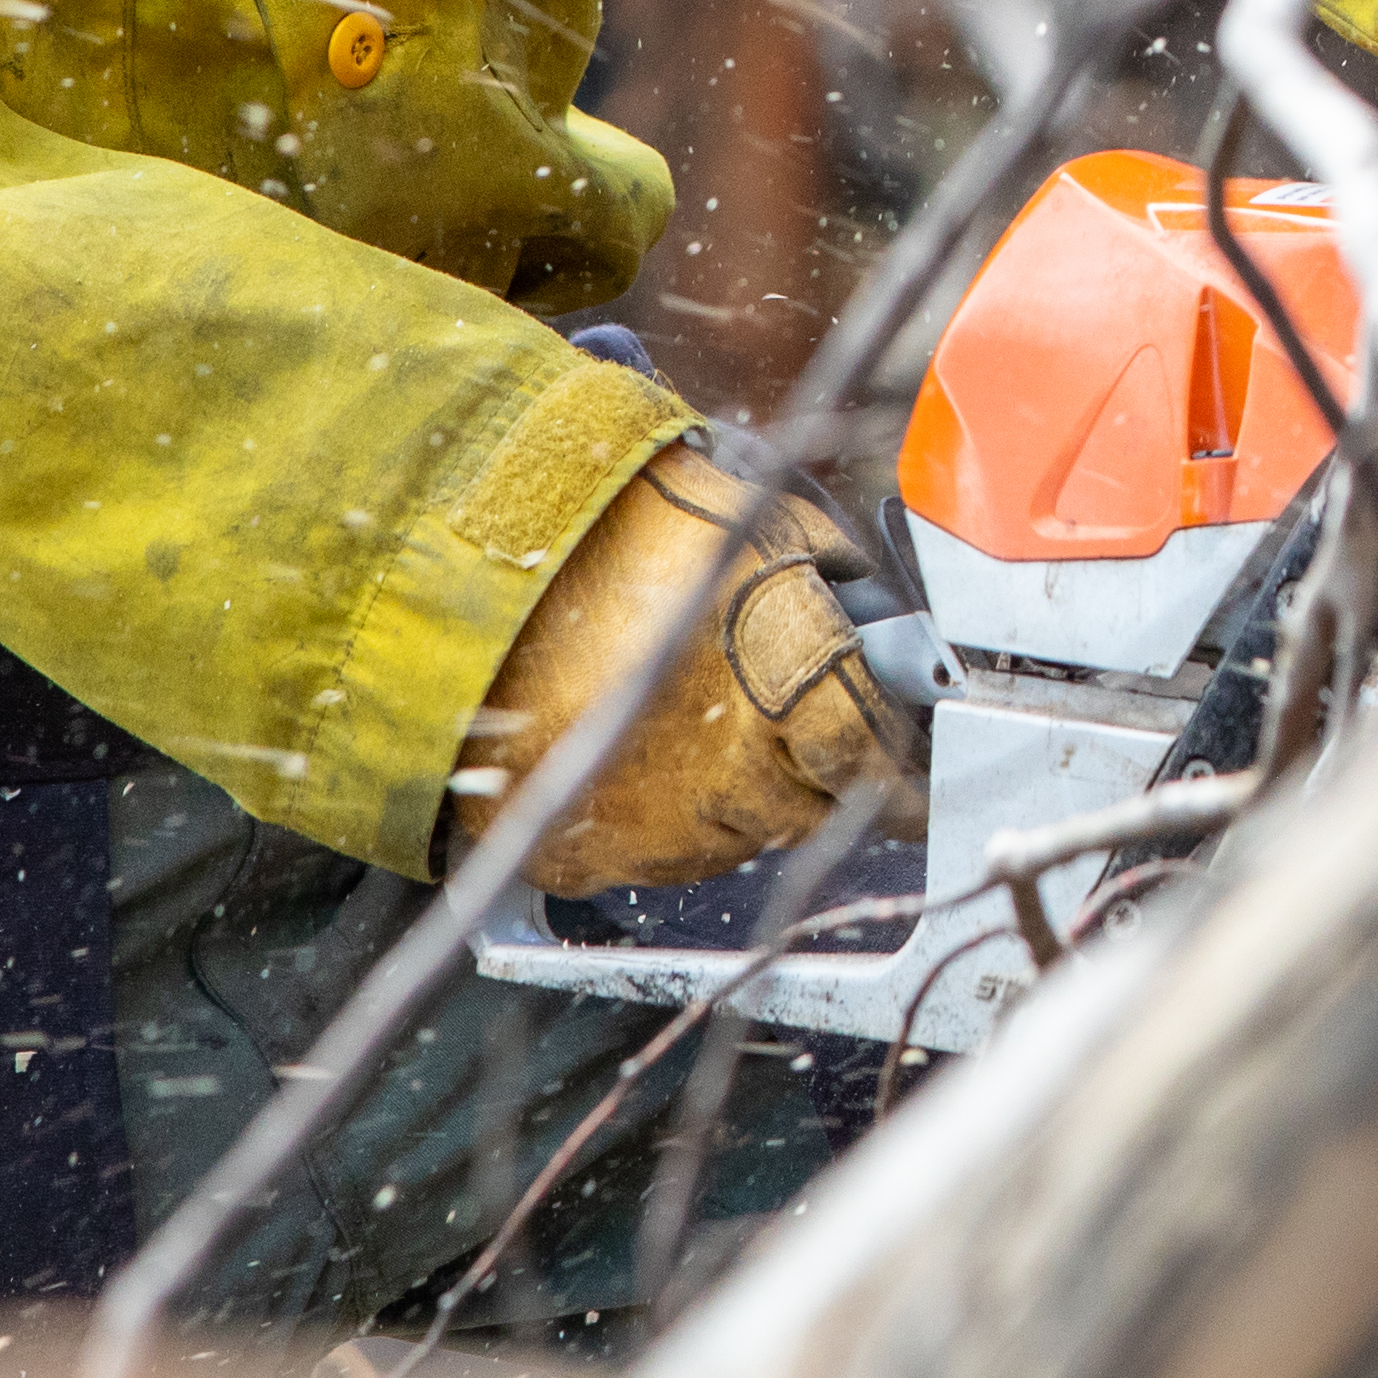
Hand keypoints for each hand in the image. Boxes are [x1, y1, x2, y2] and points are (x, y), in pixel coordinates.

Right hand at [474, 436, 921, 891]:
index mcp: (783, 682)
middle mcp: (731, 767)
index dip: (898, 774)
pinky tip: (629, 756)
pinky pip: (651, 860)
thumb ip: (828, 575)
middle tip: (784, 731)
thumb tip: (873, 612)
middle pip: (809, 808)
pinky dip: (653, 820)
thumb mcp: (753, 517)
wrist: (466, 568)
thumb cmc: (610, 528)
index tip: (911, 784)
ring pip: (734, 839)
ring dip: (734, 798)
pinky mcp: (584, 856)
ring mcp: (655, 823)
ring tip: (684, 721)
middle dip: (812, 776)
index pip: (869, 757)